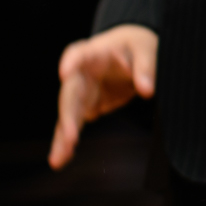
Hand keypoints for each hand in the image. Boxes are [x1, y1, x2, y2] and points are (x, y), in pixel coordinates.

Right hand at [50, 24, 157, 167]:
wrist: (130, 53)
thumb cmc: (135, 46)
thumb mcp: (145, 48)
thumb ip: (146, 67)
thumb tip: (147, 90)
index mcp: (93, 53)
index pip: (78, 54)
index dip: (71, 62)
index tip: (65, 72)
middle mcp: (80, 74)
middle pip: (70, 93)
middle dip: (68, 115)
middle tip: (70, 136)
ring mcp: (81, 93)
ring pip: (68, 115)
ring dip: (63, 136)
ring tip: (58, 159)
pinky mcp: (85, 108)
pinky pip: (73, 126)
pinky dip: (67, 143)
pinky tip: (60, 159)